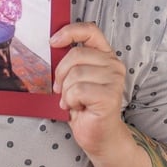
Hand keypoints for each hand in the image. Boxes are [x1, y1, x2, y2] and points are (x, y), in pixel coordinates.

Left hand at [50, 23, 127, 157]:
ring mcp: (114, 80)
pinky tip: (78, 108)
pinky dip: (71, 101)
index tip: (53, 42)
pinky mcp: (110, 95)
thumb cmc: (86, 107)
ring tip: (74, 102)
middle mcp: (113, 64)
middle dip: (61, 74)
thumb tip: (53, 46)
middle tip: (61, 90)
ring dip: (67, 92)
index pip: (90, 31)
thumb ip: (71, 62)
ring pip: (76, 74)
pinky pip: (78, 90)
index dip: (70, 31)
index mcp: (105, 56)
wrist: (99, 136)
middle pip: (76, 54)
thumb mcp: (76, 79)